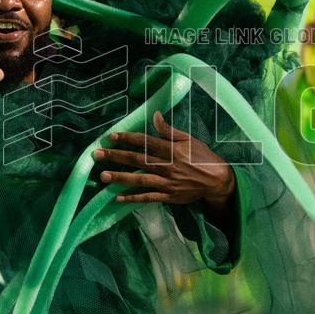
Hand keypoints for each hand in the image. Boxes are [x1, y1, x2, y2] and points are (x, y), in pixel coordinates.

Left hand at [94, 111, 235, 208]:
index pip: (145, 142)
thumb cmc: (202, 157)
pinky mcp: (168, 196)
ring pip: (139, 180)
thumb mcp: (188, 139)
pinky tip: (117, 197)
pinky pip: (147, 197)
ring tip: (102, 176)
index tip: (111, 136)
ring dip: (119, 178)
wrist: (217, 181)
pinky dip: (132, 198)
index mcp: (171, 150)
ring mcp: (166, 183)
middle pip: (137, 160)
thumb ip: (168, 130)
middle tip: (97, 154)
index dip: (127, 138)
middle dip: (116, 157)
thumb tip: (155, 115)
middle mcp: (167, 166)